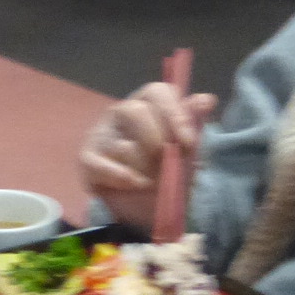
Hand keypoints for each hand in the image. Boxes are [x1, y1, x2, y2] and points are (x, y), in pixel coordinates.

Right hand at [79, 80, 217, 229]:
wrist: (142, 203)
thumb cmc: (165, 167)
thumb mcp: (186, 148)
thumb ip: (193, 124)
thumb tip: (207, 100)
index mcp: (147, 104)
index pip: (157, 91)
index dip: (174, 113)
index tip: (188, 142)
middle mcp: (120, 113)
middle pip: (134, 111)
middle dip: (155, 139)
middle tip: (166, 161)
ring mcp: (100, 135)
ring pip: (121, 145)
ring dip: (142, 167)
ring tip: (152, 182)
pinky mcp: (87, 159)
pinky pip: (101, 165)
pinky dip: (120, 177)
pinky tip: (134, 184)